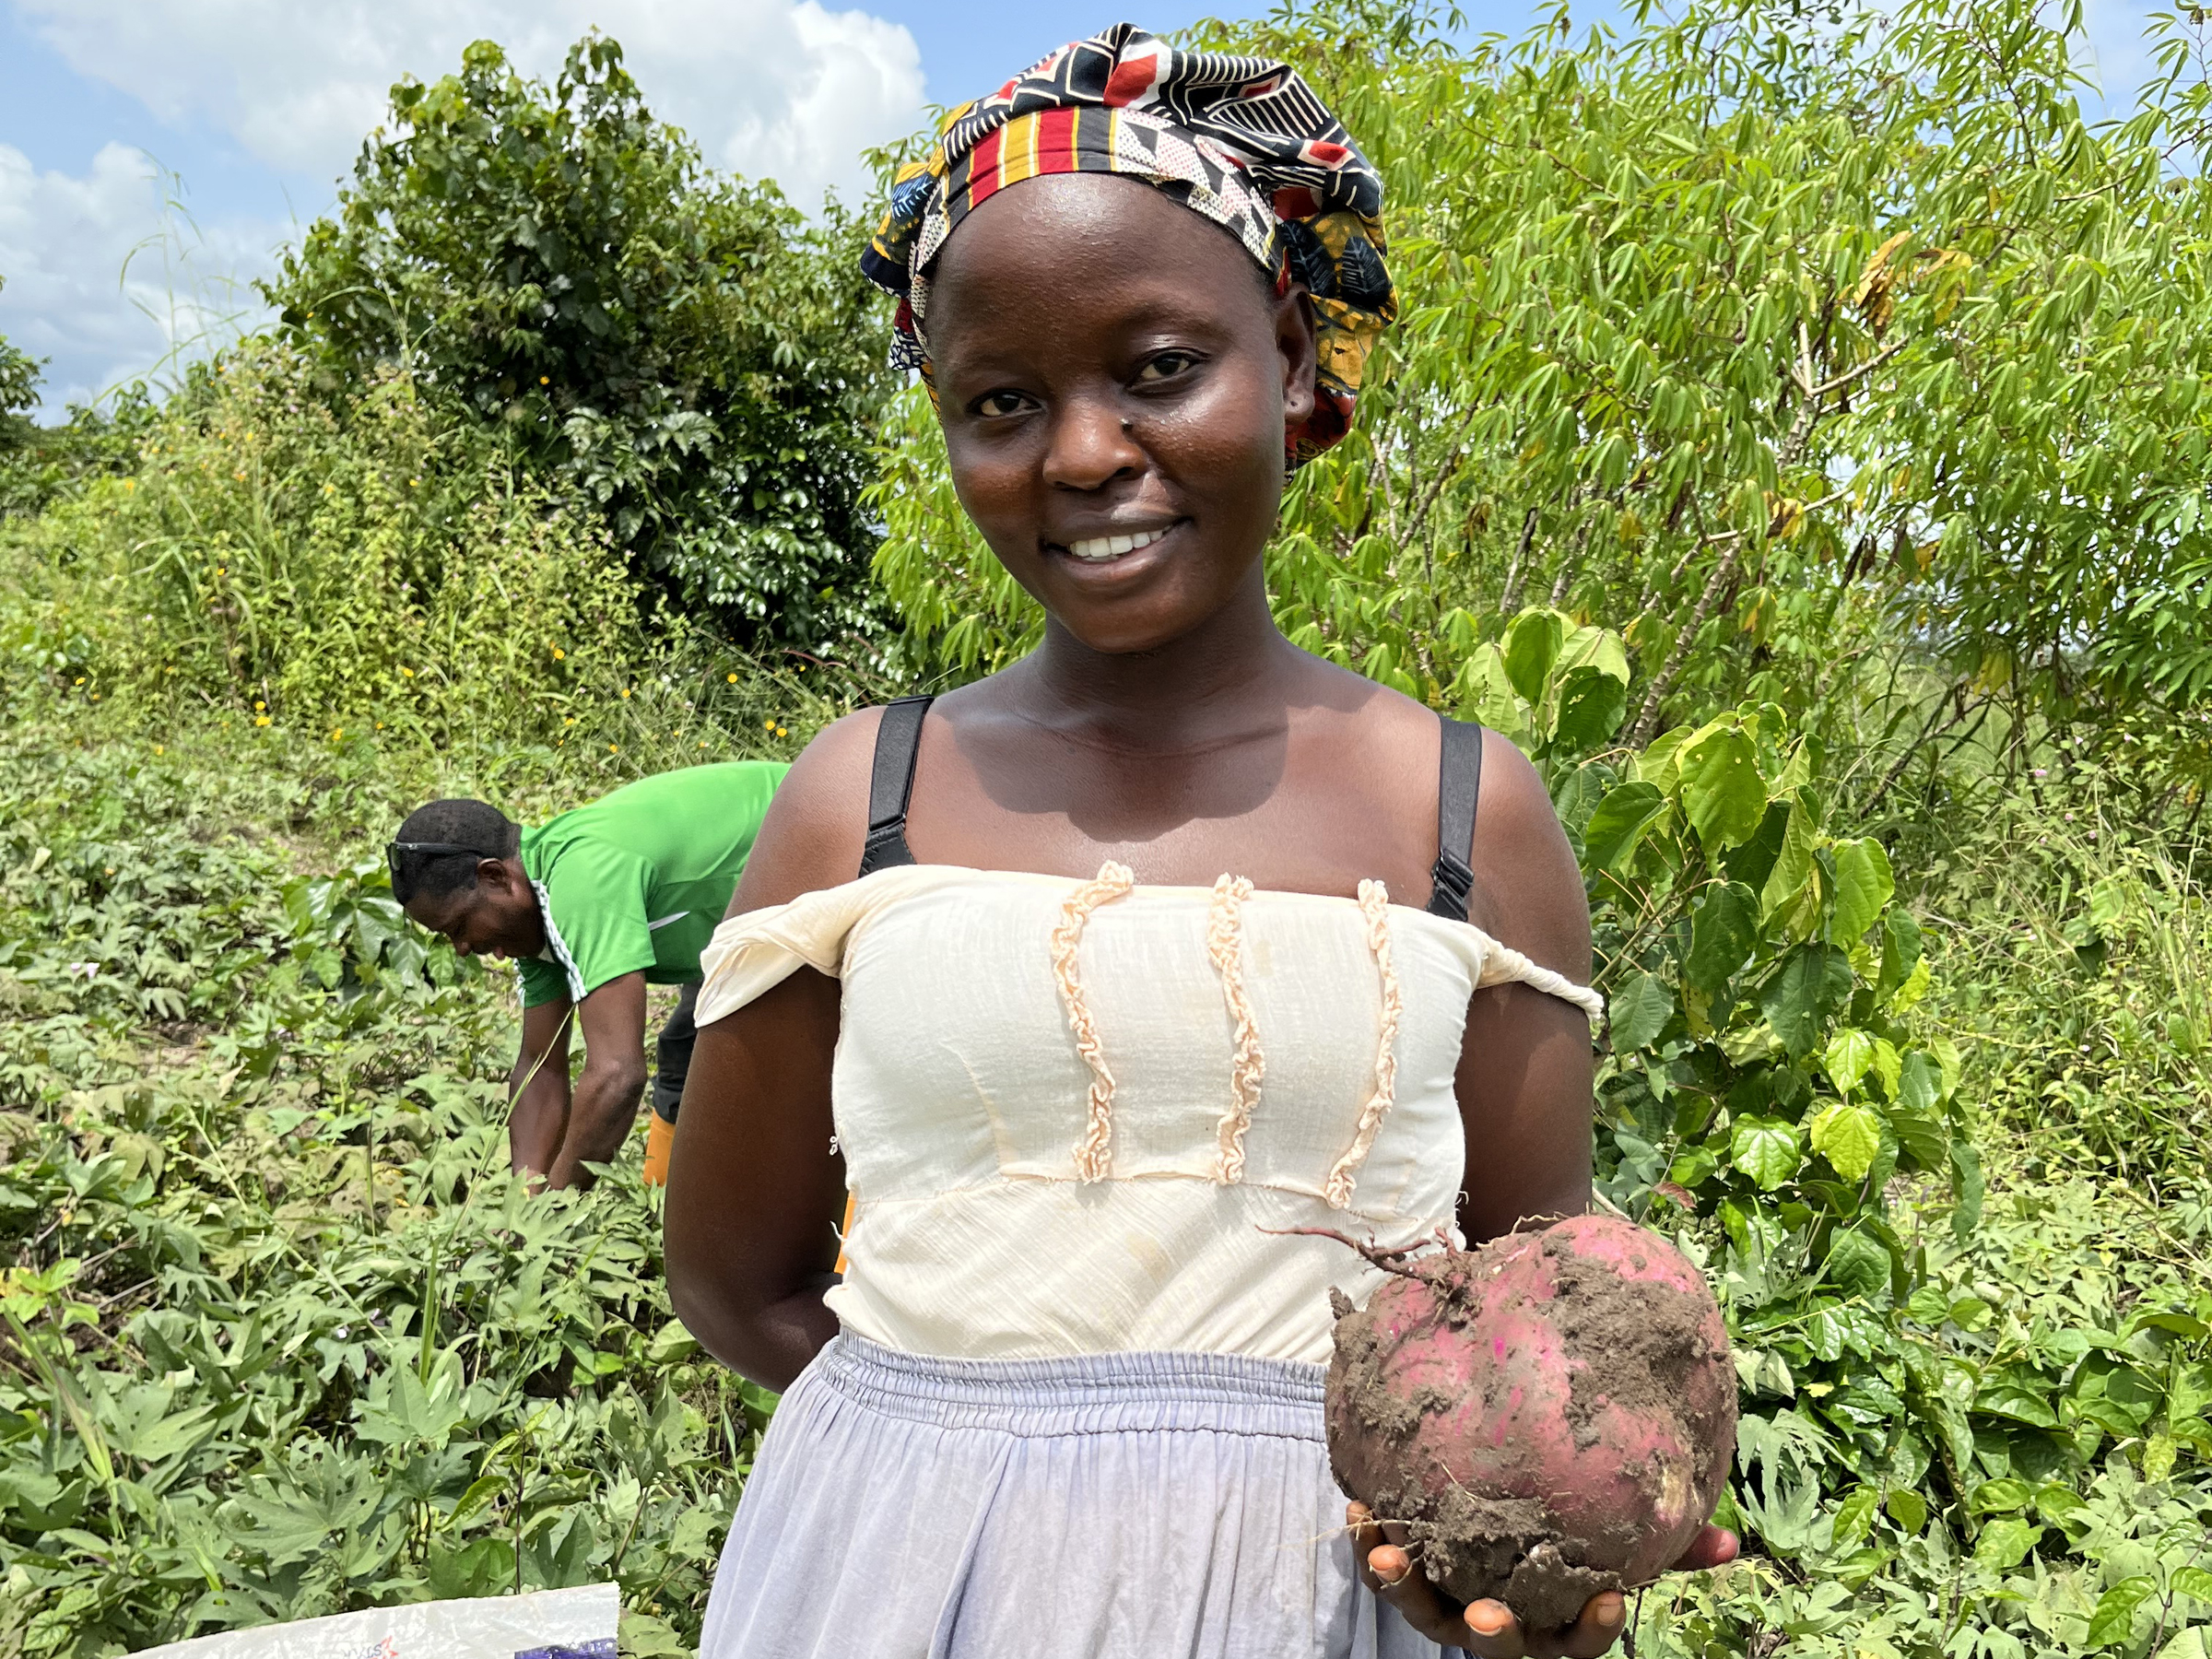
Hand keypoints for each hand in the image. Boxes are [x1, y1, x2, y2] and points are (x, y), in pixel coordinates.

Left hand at [1348, 1501, 1738, 1656]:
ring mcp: (1456, 1614)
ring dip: (1406, 1585)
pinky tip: (1360, 1507)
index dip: (1591, 1630)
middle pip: (1497, 1648)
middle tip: (1488, 1618)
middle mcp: (1504, 1632)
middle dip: (1494, 1636)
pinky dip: (1373, 1545)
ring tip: (1386, 1553)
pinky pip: (1391, 1573)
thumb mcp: (1620, 1557)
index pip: (1579, 1644)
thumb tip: (1730, 1544)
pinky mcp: (1418, 1584)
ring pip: (1430, 1615)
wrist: (1500, 1551)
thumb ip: (1669, 1551)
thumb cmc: (1573, 1557)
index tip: (1609, 1603)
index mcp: (1554, 1629)